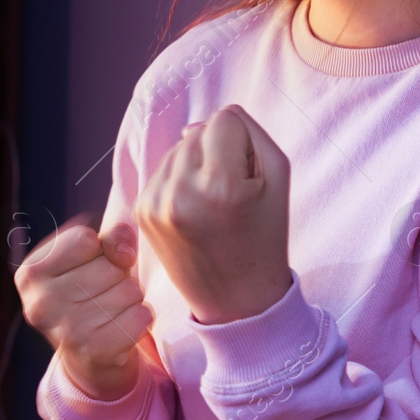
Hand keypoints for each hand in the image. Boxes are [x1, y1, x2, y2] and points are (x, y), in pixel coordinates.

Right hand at [14, 214, 152, 400]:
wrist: (87, 356)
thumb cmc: (87, 294)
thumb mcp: (88, 258)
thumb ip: (109, 237)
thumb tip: (125, 251)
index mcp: (31, 273)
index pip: (85, 239)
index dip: (99, 249)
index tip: (90, 267)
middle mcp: (41, 304)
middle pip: (109, 266)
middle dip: (117, 274)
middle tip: (102, 293)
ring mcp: (67, 330)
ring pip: (129, 290)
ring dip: (130, 297)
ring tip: (111, 309)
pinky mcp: (96, 351)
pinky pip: (141, 315)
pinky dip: (141, 317)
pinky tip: (122, 325)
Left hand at [134, 105, 292, 324]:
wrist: (236, 300)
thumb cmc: (264, 236)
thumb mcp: (278, 177)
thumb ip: (248, 132)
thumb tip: (196, 126)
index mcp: (220, 186)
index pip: (226, 119)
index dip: (244, 144)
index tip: (248, 181)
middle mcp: (181, 192)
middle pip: (199, 131)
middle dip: (218, 154)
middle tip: (231, 198)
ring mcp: (156, 203)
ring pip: (177, 149)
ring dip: (196, 167)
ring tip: (212, 205)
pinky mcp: (142, 212)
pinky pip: (162, 171)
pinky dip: (179, 183)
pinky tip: (194, 212)